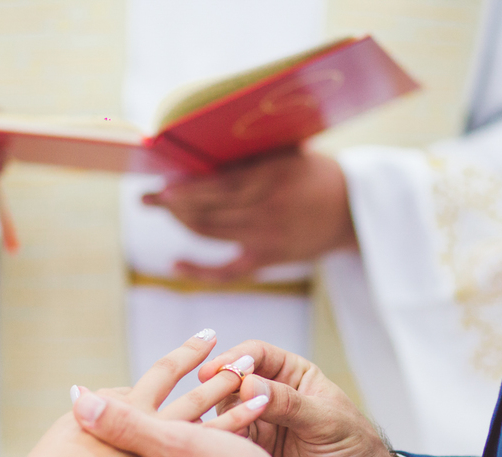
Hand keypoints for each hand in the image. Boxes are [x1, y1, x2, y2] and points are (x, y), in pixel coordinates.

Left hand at [143, 148, 357, 280]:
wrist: (352, 213)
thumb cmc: (316, 174)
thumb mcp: (290, 151)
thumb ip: (253, 150)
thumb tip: (206, 139)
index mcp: (273, 177)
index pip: (219, 186)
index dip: (186, 189)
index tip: (161, 186)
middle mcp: (268, 210)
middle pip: (208, 212)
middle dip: (173, 205)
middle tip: (149, 198)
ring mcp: (267, 238)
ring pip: (210, 234)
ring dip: (182, 223)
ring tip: (165, 210)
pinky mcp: (268, 259)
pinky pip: (227, 271)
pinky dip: (199, 269)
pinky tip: (176, 263)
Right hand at [198, 340, 414, 456]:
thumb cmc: (355, 447)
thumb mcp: (325, 421)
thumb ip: (288, 403)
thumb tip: (248, 384)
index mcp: (294, 376)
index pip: (258, 355)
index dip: (236, 359)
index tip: (217, 370)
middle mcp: (272, 395)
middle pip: (234, 381)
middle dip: (220, 387)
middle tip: (206, 398)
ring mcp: (260, 423)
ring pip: (226, 412)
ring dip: (219, 417)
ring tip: (217, 427)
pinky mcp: (253, 452)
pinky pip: (229, 442)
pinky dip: (221, 442)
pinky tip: (216, 446)